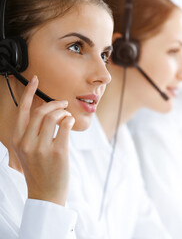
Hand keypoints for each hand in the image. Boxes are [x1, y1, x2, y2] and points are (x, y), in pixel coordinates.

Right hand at [11, 75, 74, 205]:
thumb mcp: (28, 151)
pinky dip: (70, 119)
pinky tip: (71, 122)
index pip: (22, 110)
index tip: (35, 80)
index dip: (29, 92)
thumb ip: (33, 133)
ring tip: (68, 115)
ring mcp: (41, 147)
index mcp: (17, 140)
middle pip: (41, 111)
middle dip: (55, 103)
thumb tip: (48, 112)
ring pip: (53, 116)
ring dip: (64, 111)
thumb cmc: (39, 170)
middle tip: (64, 103)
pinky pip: (65, 126)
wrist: (45, 194)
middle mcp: (26, 142)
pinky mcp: (58, 151)